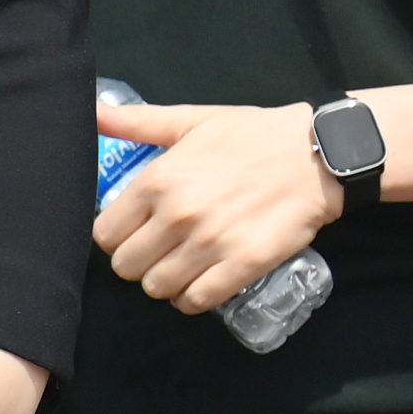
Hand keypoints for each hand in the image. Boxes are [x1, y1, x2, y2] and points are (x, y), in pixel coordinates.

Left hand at [94, 98, 338, 314]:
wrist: (319, 152)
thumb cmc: (253, 135)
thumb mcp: (193, 120)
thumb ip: (138, 121)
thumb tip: (93, 112)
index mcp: (158, 180)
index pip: (104, 235)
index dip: (119, 237)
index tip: (139, 232)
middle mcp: (178, 214)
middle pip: (126, 267)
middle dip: (141, 261)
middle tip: (164, 250)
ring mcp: (211, 242)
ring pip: (158, 288)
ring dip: (168, 281)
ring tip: (186, 265)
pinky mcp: (243, 264)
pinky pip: (195, 301)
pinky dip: (194, 297)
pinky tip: (205, 280)